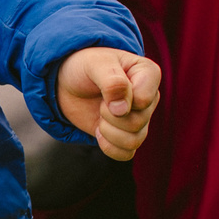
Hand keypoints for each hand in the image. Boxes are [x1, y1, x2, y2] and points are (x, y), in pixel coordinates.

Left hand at [56, 47, 162, 161]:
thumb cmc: (85, 66)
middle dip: (109, 115)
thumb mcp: (94, 64)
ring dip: (108, 132)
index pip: (144, 99)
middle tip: (99, 101)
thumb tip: (123, 110)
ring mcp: (141, 119)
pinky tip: (99, 131)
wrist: (69, 81)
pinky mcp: (128, 136)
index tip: (106, 86)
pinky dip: (108, 146)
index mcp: (148, 74)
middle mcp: (149, 98)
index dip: (120, 99)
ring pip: (134, 141)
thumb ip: (111, 81)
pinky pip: (126, 154)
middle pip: (138, 122)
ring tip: (99, 116)